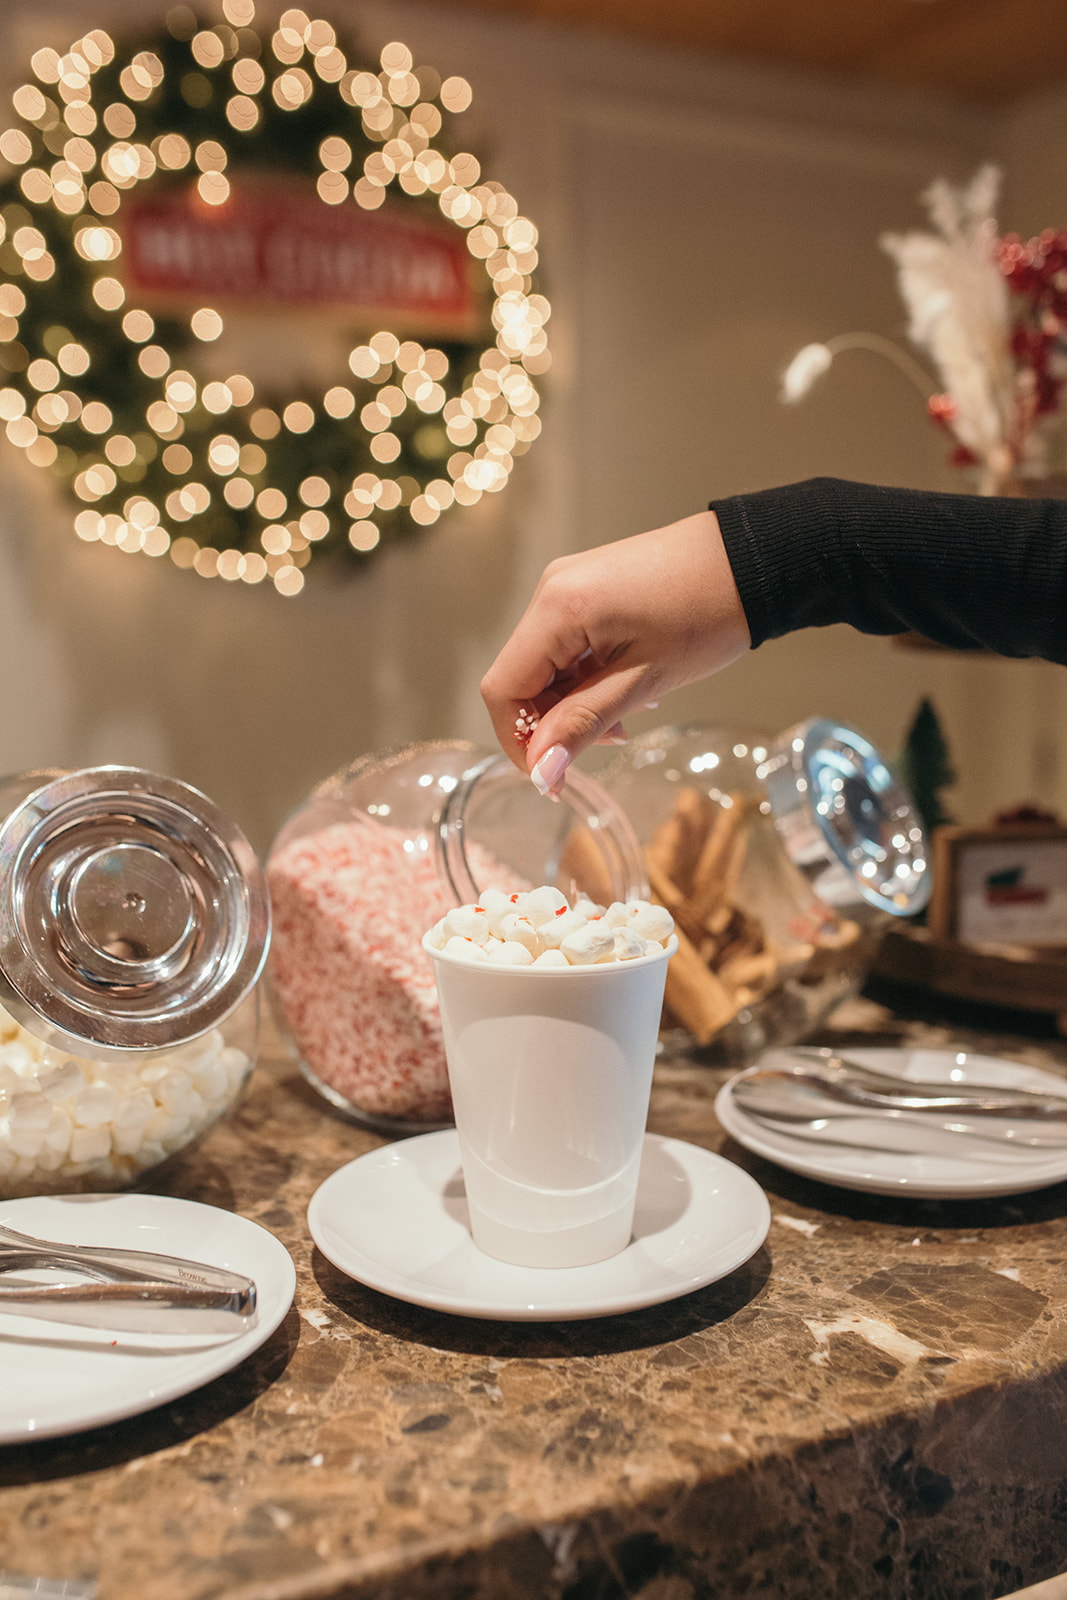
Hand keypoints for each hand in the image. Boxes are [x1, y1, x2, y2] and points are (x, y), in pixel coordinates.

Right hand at [480, 510, 750, 794]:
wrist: (749, 560)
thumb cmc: (707, 614)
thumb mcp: (642, 681)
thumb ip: (583, 725)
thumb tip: (541, 772)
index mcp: (557, 609)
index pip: (502, 688)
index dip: (519, 739)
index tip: (552, 772)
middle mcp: (550, 590)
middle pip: (521, 676)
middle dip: (554, 720)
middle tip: (608, 738)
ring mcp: (567, 585)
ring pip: (545, 664)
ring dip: (574, 701)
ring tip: (625, 715)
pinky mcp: (586, 587)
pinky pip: (566, 644)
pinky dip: (586, 675)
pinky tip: (625, 686)